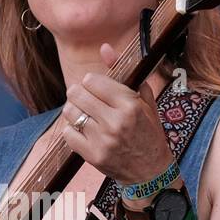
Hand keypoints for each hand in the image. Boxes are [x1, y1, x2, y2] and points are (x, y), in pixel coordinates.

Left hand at [60, 42, 173, 189]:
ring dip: (73, 110)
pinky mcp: (92, 156)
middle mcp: (115, 122)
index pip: (92, 81)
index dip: (91, 82)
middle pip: (77, 94)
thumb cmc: (148, 133)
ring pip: (70, 112)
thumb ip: (123, 74)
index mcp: (130, 105)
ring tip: (83, 114)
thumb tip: (104, 48)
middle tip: (85, 99)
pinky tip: (82, 130)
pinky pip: (68, 133)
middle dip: (79, 93)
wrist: (151, 171)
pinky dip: (72, 129)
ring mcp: (103, 140)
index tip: (95, 88)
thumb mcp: (143, 101)